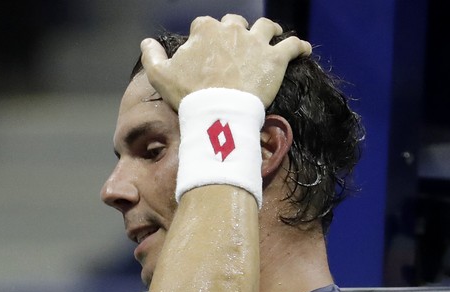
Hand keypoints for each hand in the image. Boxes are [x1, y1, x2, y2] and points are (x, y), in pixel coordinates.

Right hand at [141, 14, 311, 108]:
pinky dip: (299, 47)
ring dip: (268, 30)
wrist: (218, 112)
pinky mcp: (275, 58)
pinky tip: (303, 50)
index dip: (203, 37)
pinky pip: (293, 45)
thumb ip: (151, 57)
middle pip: (235, 22)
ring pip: (266, 27)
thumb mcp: (160, 76)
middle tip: (236, 47)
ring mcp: (256, 42)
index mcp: (206, 30)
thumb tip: (146, 42)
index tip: (204, 51)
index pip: (204, 25)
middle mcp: (233, 29)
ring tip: (271, 36)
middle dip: (235, 31)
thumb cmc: (188, 95)